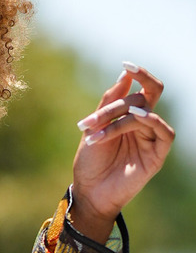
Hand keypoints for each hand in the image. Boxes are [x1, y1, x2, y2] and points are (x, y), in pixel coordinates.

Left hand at [70, 62, 174, 242]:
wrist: (89, 189)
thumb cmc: (90, 159)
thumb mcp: (94, 126)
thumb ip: (110, 102)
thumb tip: (125, 75)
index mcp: (127, 116)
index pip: (139, 89)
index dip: (138, 74)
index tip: (127, 63)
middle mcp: (142, 124)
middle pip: (151, 94)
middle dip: (138, 80)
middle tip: (129, 69)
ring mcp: (151, 138)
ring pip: (145, 111)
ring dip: (119, 115)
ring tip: (96, 126)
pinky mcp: (157, 154)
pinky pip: (164, 132)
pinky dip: (149, 122)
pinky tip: (133, 120)